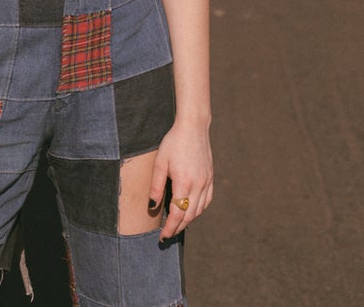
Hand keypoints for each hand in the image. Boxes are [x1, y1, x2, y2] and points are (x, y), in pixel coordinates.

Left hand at [150, 121, 213, 240]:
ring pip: (199, 210)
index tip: (162, 237)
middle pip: (189, 215)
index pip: (177, 214)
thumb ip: (156, 186)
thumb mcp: (160, 163)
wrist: (193, 127)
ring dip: (188, 220)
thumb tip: (152, 206)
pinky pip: (207, 200)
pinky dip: (199, 210)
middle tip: (167, 235)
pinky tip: (192, 211)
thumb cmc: (174, 143)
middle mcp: (198, 185)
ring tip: (177, 225)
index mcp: (184, 182)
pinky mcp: (210, 177)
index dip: (170, 228)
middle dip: (177, 228)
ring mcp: (206, 181)